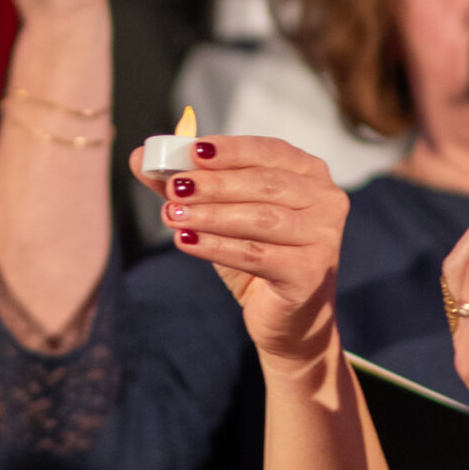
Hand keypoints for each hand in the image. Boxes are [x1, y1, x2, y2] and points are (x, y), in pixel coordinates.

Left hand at [145, 135, 349, 369]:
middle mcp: (326, 200)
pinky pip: (256, 255)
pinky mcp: (310, 272)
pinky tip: (186, 243)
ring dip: (211, 216)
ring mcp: (323, 237)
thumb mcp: (223, 216)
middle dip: (214, 185)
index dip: (229, 150)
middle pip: (264, 184)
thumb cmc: (259, 257)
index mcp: (310, 174)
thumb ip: (189, 185)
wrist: (289, 319)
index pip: (268, 151)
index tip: (191, 151)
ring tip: (172, 215)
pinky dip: (217, 247)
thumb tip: (142, 157)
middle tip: (174, 188)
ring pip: (260, 219)